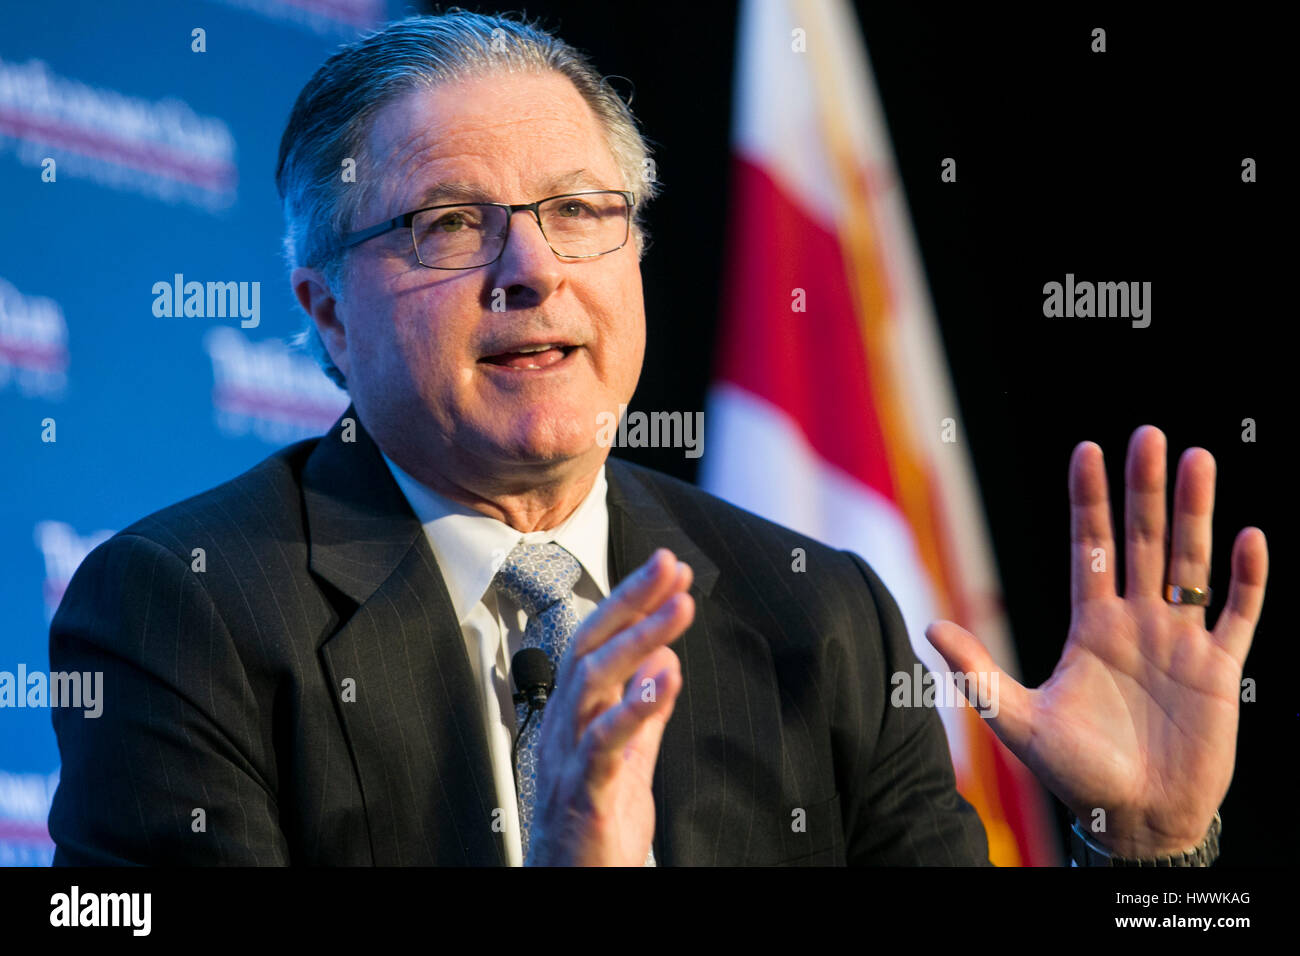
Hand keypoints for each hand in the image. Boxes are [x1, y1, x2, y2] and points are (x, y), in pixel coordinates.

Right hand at [525, 547, 693, 864]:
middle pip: (590, 646)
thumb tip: (663, 663)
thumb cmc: (596, 827)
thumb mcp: (629, 758)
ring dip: (638, 640)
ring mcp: (571, 757)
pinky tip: (665, 679)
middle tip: (670, 566)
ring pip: (593, 683)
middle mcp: (565, 726)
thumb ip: (644, 712)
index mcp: (574, 714)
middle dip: (631, 601)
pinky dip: (634, 709)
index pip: (597, 640)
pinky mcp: (587, 792)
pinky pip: (605, 744)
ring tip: (677, 609)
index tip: (668, 568)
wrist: (576, 887)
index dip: (632, 601)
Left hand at [925, 425, 1267, 856]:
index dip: (1088, 501)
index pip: (1089, 548)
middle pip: (1142, 542)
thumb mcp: (1018, 720)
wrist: (1132, 818)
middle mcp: (1137, 623)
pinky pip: (1238, 616)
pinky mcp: (1218, 671)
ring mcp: (1180, 643)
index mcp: (1091, 626)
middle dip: (1145, 489)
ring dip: (1195, 514)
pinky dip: (1246, 580)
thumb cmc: (1075, 771)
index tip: (1086, 449)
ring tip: (1200, 458)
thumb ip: (978, 672)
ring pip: (1190, 564)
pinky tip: (1247, 538)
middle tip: (1148, 434)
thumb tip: (929, 625)